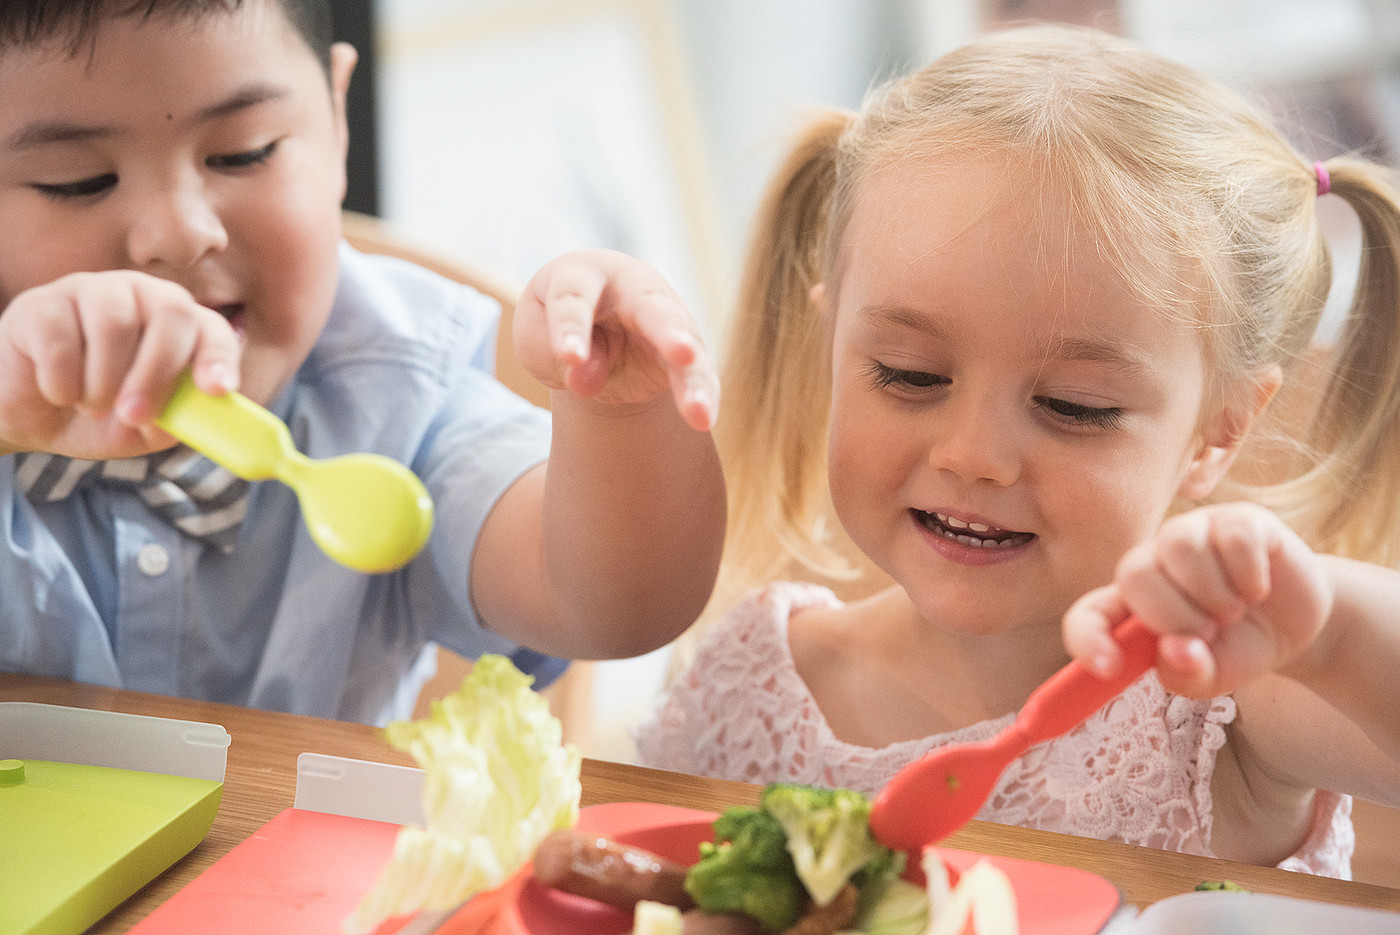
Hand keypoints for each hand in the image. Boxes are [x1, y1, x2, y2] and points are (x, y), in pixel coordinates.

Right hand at [0, 270, 240, 458]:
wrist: (30, 416)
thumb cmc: (99, 416)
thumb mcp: (144, 431)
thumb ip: (176, 422)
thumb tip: (198, 417)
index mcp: (178, 325)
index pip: (211, 328)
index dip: (218, 357)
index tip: (217, 390)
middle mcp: (141, 295)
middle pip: (171, 315)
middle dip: (158, 373)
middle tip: (135, 416)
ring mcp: (91, 291)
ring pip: (115, 325)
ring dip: (104, 383)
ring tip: (92, 407)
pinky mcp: (41, 303)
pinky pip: (60, 339)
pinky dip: (61, 382)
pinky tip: (59, 393)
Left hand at [512, 250, 718, 430]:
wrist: (590, 331)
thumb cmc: (553, 326)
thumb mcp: (535, 340)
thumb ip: (552, 356)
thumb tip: (587, 379)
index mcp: (584, 272)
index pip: (575, 297)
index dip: (571, 326)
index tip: (570, 357)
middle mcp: (633, 284)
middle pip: (651, 304)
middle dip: (667, 328)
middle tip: (681, 352)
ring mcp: (667, 315)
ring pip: (685, 343)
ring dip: (692, 377)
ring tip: (697, 409)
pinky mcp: (687, 350)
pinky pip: (699, 375)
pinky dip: (702, 397)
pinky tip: (704, 419)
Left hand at [1063, 502, 1333, 696]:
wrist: (1298, 625)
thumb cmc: (1239, 647)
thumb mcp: (1214, 677)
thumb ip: (1187, 674)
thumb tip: (1175, 652)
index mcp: (1133, 605)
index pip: (1088, 614)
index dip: (1088, 637)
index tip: (1108, 668)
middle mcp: (1154, 561)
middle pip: (1133, 572)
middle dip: (1172, 614)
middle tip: (1208, 631)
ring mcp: (1194, 533)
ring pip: (1179, 548)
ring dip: (1212, 594)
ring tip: (1232, 611)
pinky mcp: (1238, 520)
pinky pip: (1232, 538)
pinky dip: (1249, 575)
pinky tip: (1257, 589)